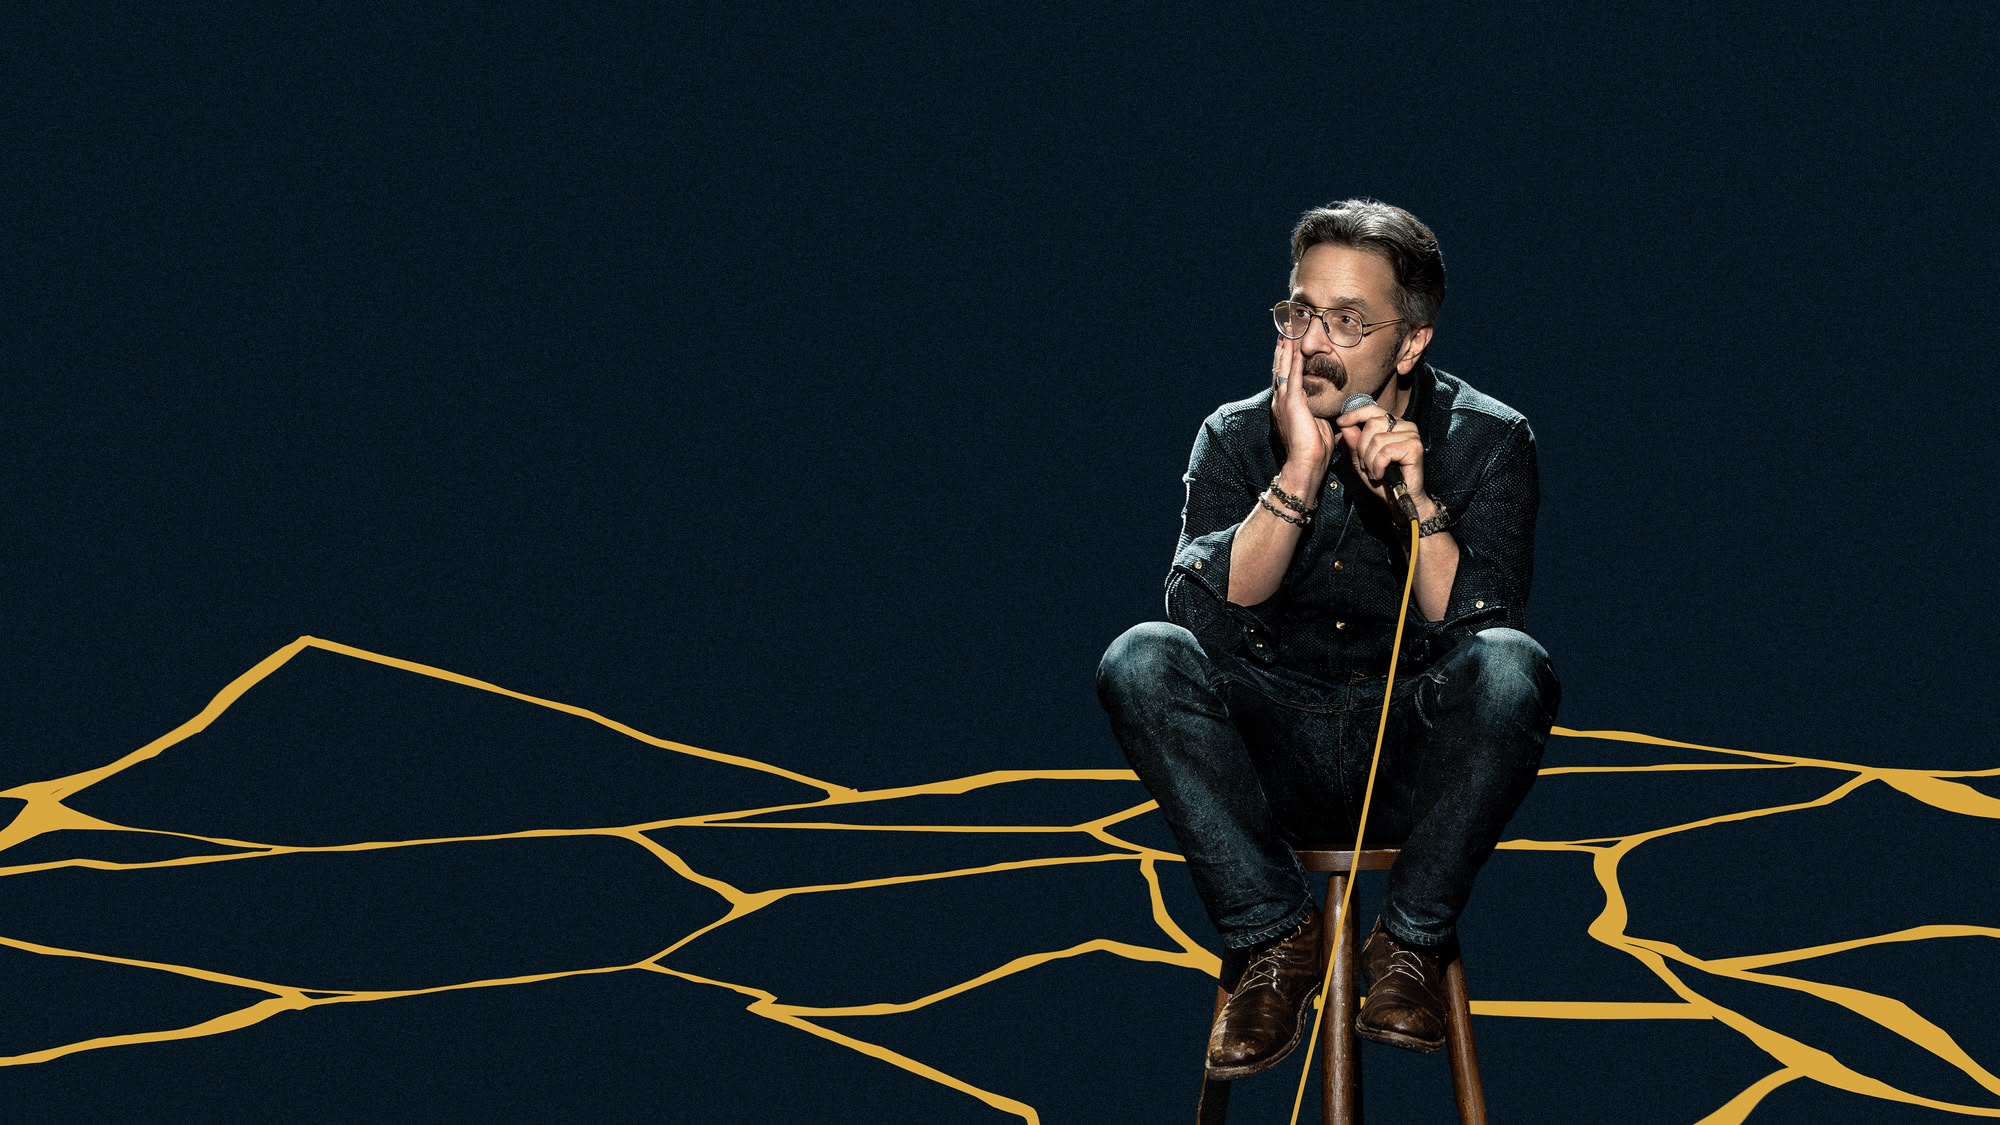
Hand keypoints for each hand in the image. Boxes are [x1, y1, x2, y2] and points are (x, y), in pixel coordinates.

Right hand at [1270, 335, 1332, 478]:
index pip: (1286, 373)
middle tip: (1286, 323)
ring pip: (1285, 364)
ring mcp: (1285, 399)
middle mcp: (1281, 398)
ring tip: (1289, 325)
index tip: (1290, 338)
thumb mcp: (1318, 423)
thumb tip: (1330, 401)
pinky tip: (1296, 342)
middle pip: (1281, 364)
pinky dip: (1294, 356)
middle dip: (1284, 343)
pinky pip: (1294, 373)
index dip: (1287, 355)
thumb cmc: (1314, 450)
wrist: (1305, 464)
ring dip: (1287, 344)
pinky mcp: (1292, 401)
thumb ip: (1319, 409)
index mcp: (1286, 404)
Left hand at [1335, 400, 1426, 509]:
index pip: (1372, 409)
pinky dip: (1378, 465)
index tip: (1340, 422)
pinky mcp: (1415, 447)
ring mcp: (1412, 435)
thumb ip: (1354, 442)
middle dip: (1362, 448)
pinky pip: (1386, 451)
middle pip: (1372, 424)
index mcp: (1393, 424)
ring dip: (1370, 460)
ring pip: (1377, 439)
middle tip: (1366, 465)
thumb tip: (1344, 424)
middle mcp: (1405, 425)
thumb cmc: (1383, 480)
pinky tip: (1382, 474)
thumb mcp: (1362, 460)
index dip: (1354, 414)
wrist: (1400, 499)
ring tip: (1375, 472)